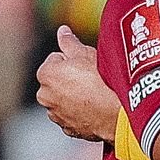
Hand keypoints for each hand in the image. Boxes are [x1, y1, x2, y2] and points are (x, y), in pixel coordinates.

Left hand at [37, 27, 119, 141]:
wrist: (115, 113)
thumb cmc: (101, 81)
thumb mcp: (86, 54)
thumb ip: (69, 42)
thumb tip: (62, 31)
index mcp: (45, 74)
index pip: (56, 59)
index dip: (73, 60)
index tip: (86, 66)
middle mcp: (44, 96)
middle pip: (58, 81)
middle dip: (70, 79)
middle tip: (91, 79)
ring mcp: (55, 114)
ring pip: (64, 100)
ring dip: (74, 97)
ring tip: (94, 95)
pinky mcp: (67, 129)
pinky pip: (72, 116)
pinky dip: (80, 113)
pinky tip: (94, 109)